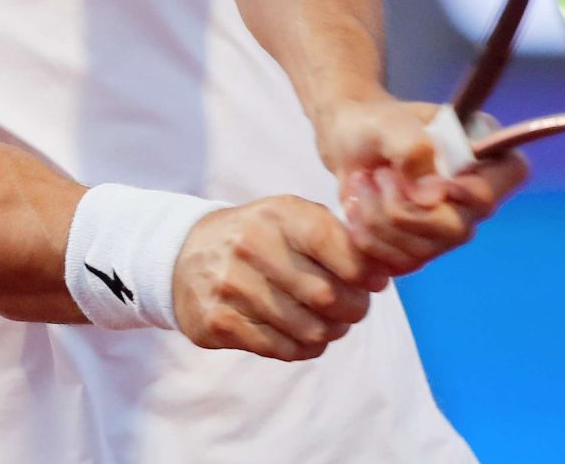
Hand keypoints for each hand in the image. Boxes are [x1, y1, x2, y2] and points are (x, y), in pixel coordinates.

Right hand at [170, 196, 384, 361]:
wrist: (184, 255)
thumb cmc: (258, 238)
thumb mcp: (291, 218)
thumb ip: (337, 238)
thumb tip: (380, 273)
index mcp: (278, 214)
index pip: (337, 246)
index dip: (365, 272)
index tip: (371, 282)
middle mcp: (252, 245)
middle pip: (329, 296)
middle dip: (353, 309)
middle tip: (352, 309)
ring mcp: (232, 285)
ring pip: (310, 329)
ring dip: (330, 332)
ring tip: (327, 322)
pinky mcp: (220, 321)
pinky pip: (283, 350)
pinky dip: (304, 348)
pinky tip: (302, 335)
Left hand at [316, 93, 529, 276]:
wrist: (348, 143)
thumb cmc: (375, 125)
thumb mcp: (389, 123)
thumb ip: (414, 148)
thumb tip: (432, 197)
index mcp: (484, 152)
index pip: (511, 175)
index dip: (475, 189)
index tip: (432, 180)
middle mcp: (475, 197)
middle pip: (457, 228)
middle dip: (403, 207)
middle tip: (377, 176)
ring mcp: (449, 227)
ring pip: (423, 250)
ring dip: (377, 219)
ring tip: (361, 184)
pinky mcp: (420, 249)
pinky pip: (400, 262)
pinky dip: (368, 239)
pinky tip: (356, 209)